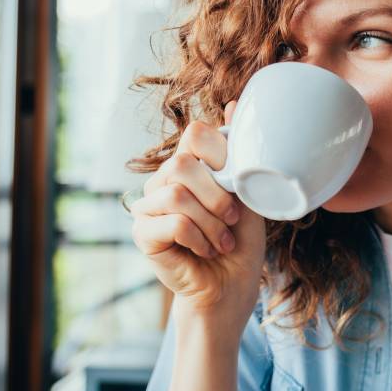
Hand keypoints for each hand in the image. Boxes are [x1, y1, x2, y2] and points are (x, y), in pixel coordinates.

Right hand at [129, 100, 265, 324]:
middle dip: (218, 195)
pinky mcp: (142, 233)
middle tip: (233, 220)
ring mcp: (148, 205)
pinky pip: (171, 221)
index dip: (221, 155)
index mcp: (189, 165)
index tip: (237, 185)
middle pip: (183, 163)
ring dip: (211, 222)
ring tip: (222, 241)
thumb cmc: (241, 241)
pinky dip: (199, 238)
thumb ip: (239, 154)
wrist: (231, 287)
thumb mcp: (248, 192)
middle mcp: (163, 180)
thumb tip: (233, 103)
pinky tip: (206, 251)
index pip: (195, 134)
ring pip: (177, 194)